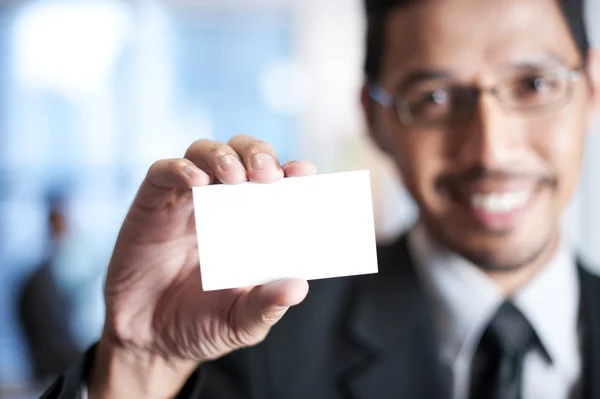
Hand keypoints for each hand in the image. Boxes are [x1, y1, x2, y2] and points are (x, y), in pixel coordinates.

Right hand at [89, 135, 316, 398]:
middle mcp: (220, 205)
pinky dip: (179, 169)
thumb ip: (267, 306)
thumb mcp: (242, 322)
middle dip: (258, 154)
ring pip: (203, 153)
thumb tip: (299, 287)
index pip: (274, 182)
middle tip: (268, 174)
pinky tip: (196, 182)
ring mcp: (184, 202)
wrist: (150, 342)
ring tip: (235, 176)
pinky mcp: (151, 206)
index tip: (305, 173)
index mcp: (250, 223)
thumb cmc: (201, 326)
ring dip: (222, 156)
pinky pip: (162, 173)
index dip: (290, 171)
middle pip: (241, 154)